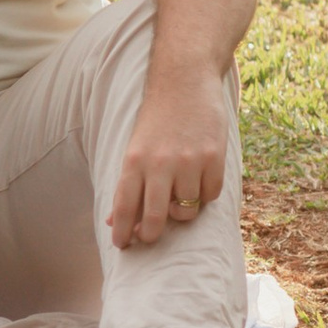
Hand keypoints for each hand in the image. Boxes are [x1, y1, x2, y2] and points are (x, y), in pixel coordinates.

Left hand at [108, 75, 228, 249]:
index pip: (124, 207)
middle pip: (155, 219)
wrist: (185, 81)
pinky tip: (198, 180)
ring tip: (178, 194)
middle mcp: (160, 164)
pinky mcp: (214, 158)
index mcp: (134, 161)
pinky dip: (204, 196)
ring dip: (182, 211)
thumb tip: (113, 221)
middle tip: (150, 237)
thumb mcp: (134, 147)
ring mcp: (189, 162)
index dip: (122, 232)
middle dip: (150, 236)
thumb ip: (128, 184)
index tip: (122, 246)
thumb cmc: (156, 119)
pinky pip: (209, 196)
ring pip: (186, 211)